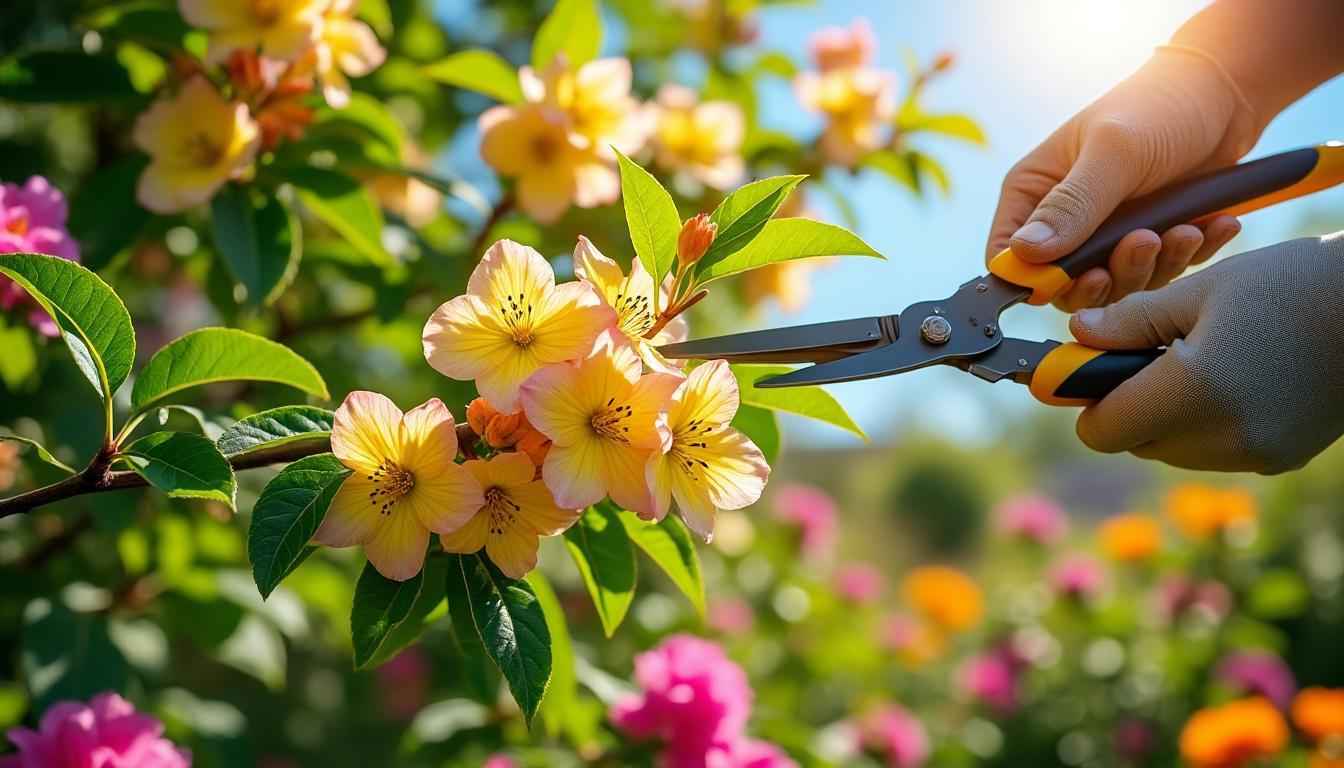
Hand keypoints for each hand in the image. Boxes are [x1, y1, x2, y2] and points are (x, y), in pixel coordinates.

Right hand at [986, 47, 1259, 310]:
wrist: (1225, 90)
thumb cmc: (1158, 106)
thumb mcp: (1114, 152)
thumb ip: (1071, 205)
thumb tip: (1025, 253)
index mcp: (1035, 193)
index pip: (1008, 256)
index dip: (1035, 278)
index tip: (1081, 275)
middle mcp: (1066, 219)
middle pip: (1066, 284)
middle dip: (1110, 275)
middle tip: (1144, 244)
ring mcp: (1109, 233)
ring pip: (1117, 284)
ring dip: (1155, 266)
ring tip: (1184, 230)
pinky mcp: (1152, 238)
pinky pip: (1163, 271)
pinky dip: (1189, 256)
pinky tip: (1213, 226)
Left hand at [1068, 233, 1343, 473]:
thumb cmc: (1292, 284)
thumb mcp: (1202, 290)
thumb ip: (1130, 320)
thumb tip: (1077, 335)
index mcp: (1193, 394)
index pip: (1100, 430)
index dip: (1086, 397)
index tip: (1090, 361)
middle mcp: (1221, 439)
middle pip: (1133, 441)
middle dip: (1125, 401)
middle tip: (1146, 350)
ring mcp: (1255, 455)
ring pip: (1171, 448)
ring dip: (1165, 413)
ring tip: (1197, 357)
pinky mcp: (1280, 457)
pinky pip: (1213, 450)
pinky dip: (1205, 421)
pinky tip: (1233, 375)